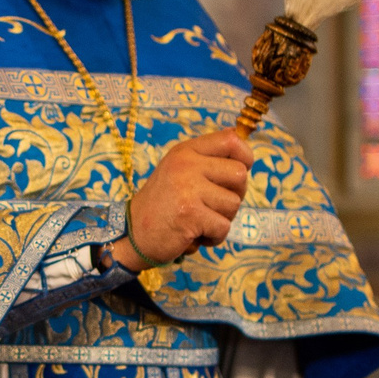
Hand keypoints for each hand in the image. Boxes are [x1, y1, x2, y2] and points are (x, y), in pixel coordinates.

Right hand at [115, 132, 249, 268]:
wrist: (133, 234)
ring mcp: (188, 188)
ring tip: (199, 221)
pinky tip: (195, 235)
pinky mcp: (190, 214)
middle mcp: (187, 164)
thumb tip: (245, 161)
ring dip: (222, 219)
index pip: (231, 140)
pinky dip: (214, 237)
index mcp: (186, 151)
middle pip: (239, 175)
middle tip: (213, 207)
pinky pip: (223, 227)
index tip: (238, 174)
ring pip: (234, 203)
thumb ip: (207, 162)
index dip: (245, 157)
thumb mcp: (179, 172)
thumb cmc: (162, 205)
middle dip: (234, 196)